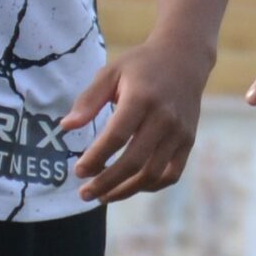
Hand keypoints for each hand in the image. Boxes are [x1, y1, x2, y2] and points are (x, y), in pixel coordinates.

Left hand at [64, 35, 215, 204]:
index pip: (116, 136)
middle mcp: (164, 118)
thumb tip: (66, 127)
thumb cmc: (141, 66)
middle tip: (85, 193)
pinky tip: (130, 187)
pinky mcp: (188, 142)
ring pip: (152, 174)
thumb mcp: (111, 72)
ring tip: (103, 196)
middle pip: (133, 161)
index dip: (95, 157)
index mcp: (141, 98)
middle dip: (106, 182)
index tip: (78, 171)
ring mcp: (179, 132)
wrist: (184, 59)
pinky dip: (149, 186)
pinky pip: (170, 174)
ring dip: (125, 190)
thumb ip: (88, 100)